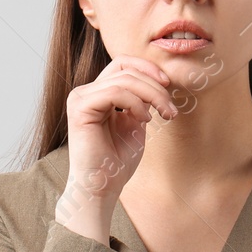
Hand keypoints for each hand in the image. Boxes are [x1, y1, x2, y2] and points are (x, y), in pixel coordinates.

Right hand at [63, 56, 177, 211]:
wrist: (102, 187)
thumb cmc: (117, 162)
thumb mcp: (135, 123)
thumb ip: (141, 101)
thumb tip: (158, 81)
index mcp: (97, 94)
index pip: (123, 64)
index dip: (148, 68)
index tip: (168, 85)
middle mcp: (85, 92)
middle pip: (126, 68)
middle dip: (155, 86)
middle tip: (171, 109)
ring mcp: (80, 98)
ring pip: (124, 79)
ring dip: (152, 95)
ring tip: (164, 115)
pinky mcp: (80, 108)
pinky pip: (115, 92)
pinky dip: (135, 103)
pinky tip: (144, 120)